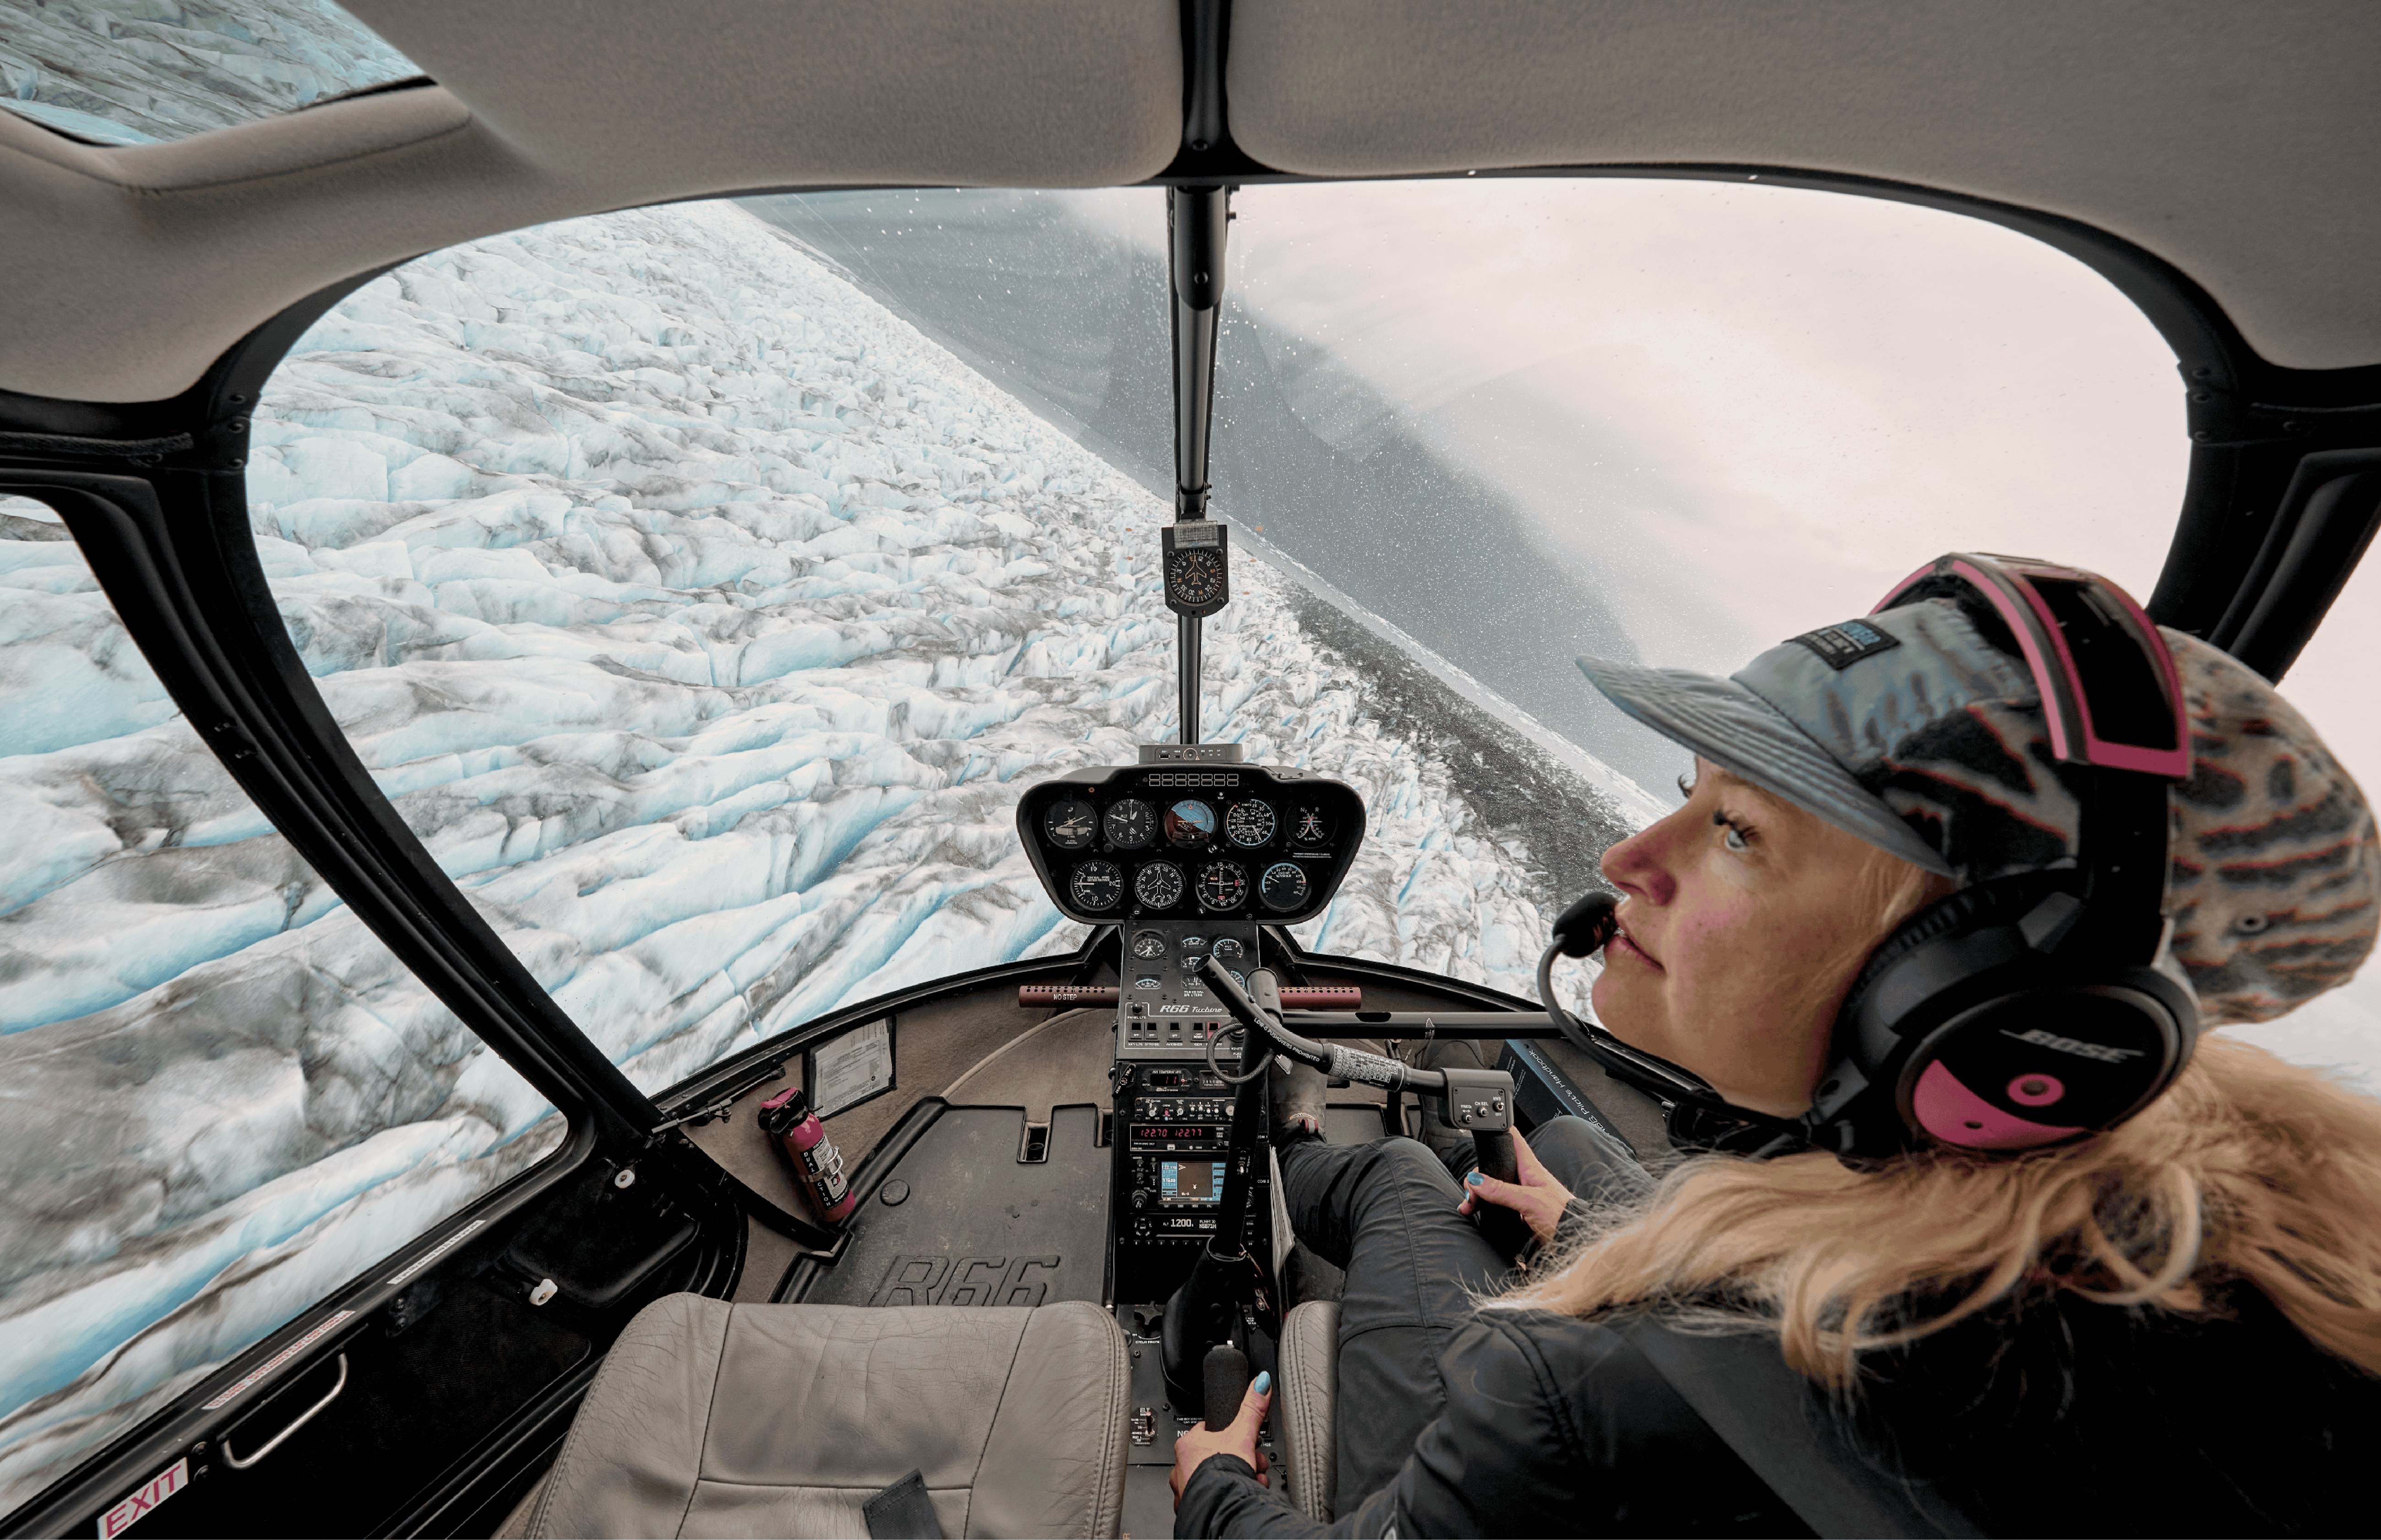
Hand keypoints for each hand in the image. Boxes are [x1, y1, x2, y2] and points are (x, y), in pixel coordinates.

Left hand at [1169, 1370, 1271, 1508]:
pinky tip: (1236, 1495)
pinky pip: (1207, 1499)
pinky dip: (1222, 1497)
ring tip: (1249, 1481)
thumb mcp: (1244, 1433)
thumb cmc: (1223, 1472)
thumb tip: (1261, 1383)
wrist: (1222, 1507)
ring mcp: (1183, 1488)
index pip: (1208, 1432)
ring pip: (1211, 1479)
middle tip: (1252, 1465)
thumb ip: (1252, 1408)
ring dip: (1232, 1479)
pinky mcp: (1189, 1507)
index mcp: (1189, 1444)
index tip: (1243, 1443)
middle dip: (1238, 1461)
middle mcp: (1181, 1466)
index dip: (1231, 1436)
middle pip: (1215, 1457)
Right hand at [1456, 1126, 1574, 1247]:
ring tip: (1469, 1206)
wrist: (1573, 1240)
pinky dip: (1485, 1209)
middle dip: (1478, 1177)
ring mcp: (1520, 1196)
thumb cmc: (1562, 1216)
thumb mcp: (1529, 1201)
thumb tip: (1477, 1181)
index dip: (1499, 1131)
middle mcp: (1524, 1179)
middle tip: (1471, 1193)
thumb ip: (1502, 1191)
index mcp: (1530, 1168)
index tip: (1483, 1131)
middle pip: (1495, 1168)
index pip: (1513, 1140)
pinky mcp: (1519, 1213)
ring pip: (1493, 1188)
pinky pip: (1497, 1205)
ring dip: (1479, 1195)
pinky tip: (1478, 1213)